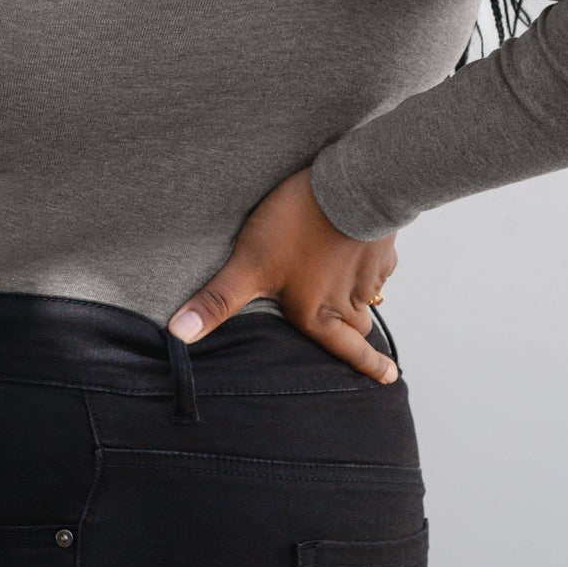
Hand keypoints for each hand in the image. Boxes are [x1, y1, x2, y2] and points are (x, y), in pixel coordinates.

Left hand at [166, 167, 399, 384]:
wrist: (352, 187)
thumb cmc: (300, 228)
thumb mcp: (249, 264)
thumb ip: (217, 300)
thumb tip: (179, 335)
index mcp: (319, 314)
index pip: (347, 351)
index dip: (367, 368)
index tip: (388, 379)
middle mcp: (348, 301)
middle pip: (360, 328)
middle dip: (358, 336)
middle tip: (359, 340)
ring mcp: (371, 273)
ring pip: (369, 295)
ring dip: (361, 296)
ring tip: (347, 287)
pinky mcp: (382, 246)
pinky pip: (379, 264)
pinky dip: (369, 263)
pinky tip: (356, 248)